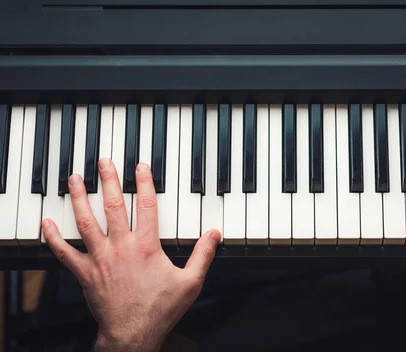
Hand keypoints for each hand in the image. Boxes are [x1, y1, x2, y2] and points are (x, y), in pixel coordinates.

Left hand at [42, 159, 220, 351]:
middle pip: (113, 206)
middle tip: (103, 162)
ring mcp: (101, 259)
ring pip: (86, 222)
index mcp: (146, 246)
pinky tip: (47, 222)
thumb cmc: (159, 309)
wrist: (133, 333)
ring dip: (79, 198)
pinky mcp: (85, 273)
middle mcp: (121, 247)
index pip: (146, 206)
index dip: (144, 183)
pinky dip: (53, 236)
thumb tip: (214, 234)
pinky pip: (64, 252)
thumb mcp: (191, 282)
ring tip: (73, 179)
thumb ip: (203, 254)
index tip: (140, 167)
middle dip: (107, 181)